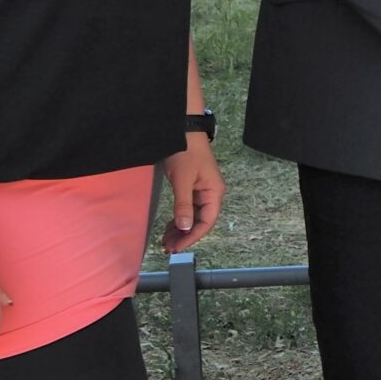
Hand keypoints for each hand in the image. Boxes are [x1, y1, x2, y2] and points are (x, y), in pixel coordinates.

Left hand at [161, 132, 224, 254]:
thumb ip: (183, 205)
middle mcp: (211, 194)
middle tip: (168, 248)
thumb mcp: (182, 180)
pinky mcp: (193, 187)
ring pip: (193, 216)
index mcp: (214, 193)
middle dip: (185, 236)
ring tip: (166, 242)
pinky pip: (188, 209)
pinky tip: (170, 227)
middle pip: (200, 221)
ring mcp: (202, 191)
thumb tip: (185, 228)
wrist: (183, 131)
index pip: (206, 221)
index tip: (177, 247)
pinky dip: (179, 219)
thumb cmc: (185, 153)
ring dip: (181, 229)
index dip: (192, 236)